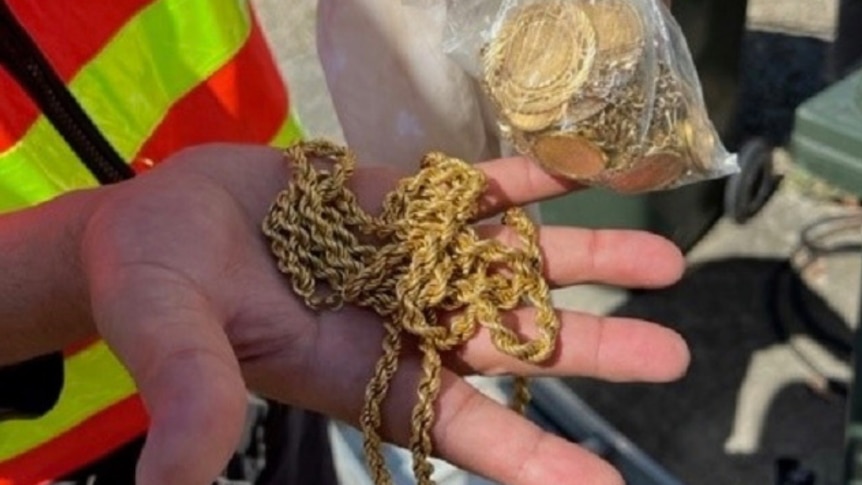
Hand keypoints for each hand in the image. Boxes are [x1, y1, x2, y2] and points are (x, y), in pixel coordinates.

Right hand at [79, 143, 688, 484]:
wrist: (154, 219)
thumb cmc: (151, 285)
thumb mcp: (169, 335)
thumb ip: (193, 397)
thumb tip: (175, 484)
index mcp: (355, 370)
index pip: (454, 424)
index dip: (527, 458)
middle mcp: (395, 320)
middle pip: (507, 342)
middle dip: (586, 349)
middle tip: (670, 356)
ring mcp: (404, 256)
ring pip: (508, 263)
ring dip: (581, 262)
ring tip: (665, 261)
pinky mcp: (396, 199)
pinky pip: (470, 190)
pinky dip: (522, 183)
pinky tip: (576, 174)